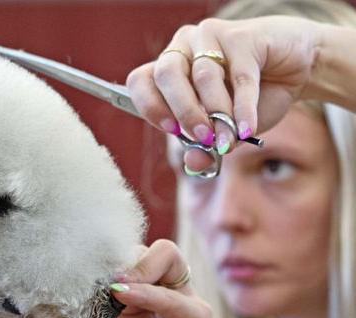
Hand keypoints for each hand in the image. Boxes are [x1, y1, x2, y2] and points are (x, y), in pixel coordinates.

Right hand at [66, 239, 211, 317]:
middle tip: (114, 283)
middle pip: (168, 256)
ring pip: (141, 254)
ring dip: (120, 269)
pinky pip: (121, 262)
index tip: (118, 292)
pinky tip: (96, 288)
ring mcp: (158, 283)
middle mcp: (181, 295)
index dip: (144, 293)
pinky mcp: (136, 279)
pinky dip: (107, 271)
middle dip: (141, 265)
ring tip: (103, 293)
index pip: (171, 297)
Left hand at [126, 16, 324, 170]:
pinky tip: (247, 129)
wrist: (296, 69)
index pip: (140, 81)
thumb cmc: (251, 99)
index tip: (169, 129)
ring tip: (228, 140)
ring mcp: (210, 37)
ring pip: (204, 77)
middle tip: (202, 137)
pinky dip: (243, 108)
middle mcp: (183, 48)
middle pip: (167, 74)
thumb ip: (206, 147)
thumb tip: (193, 162)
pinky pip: (240, 76)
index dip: (149, 105)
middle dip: (184, 112)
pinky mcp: (242, 35)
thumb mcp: (225, 129)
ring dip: (217, 115)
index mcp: (169, 70)